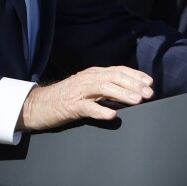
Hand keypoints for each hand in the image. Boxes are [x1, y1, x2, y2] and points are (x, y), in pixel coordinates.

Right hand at [19, 66, 152, 131]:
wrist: (37, 105)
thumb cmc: (64, 98)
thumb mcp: (86, 89)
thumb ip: (104, 88)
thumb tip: (129, 92)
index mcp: (91, 74)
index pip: (117, 70)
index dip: (134, 75)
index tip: (149, 82)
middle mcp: (86, 79)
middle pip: (113, 77)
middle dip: (133, 84)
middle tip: (148, 93)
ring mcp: (78, 92)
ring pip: (103, 88)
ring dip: (122, 94)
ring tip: (137, 101)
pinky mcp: (70, 106)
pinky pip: (87, 107)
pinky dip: (101, 110)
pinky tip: (112, 115)